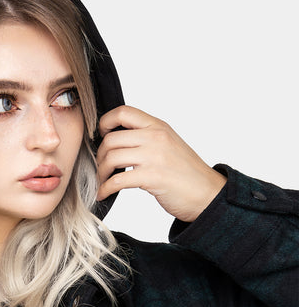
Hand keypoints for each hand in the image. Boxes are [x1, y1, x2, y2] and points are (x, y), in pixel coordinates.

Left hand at [96, 105, 226, 221]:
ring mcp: (154, 157)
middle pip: (111, 139)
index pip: (123, 112)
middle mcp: (155, 137)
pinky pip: (117, 181)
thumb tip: (118, 139)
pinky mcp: (152, 177)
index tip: (101, 136)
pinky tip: (104, 194)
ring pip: (111, 158)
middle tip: (102, 167)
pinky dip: (105, 189)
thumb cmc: (186, 172)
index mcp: (158, 126)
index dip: (105, 123)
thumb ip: (147, 137)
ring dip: (101, 172)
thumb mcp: (168, 143)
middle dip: (100, 155)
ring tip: (103, 181)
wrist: (206, 193)